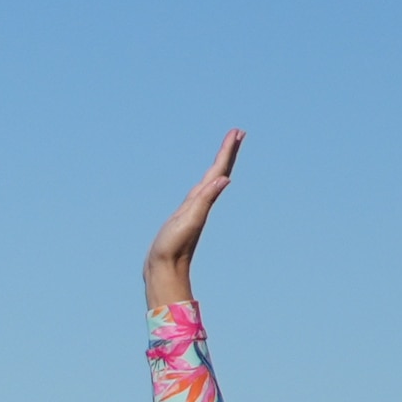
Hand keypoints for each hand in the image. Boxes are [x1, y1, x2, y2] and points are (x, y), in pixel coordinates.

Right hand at [146, 129, 242, 307]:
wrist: (164, 269)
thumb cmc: (174, 246)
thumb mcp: (190, 220)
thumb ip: (206, 199)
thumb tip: (225, 179)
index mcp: (204, 200)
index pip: (219, 170)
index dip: (227, 151)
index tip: (237, 132)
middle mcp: (202, 202)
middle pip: (219, 172)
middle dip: (227, 152)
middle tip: (237, 133)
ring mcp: (194, 209)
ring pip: (210, 180)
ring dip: (219, 164)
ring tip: (225, 151)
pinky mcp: (184, 216)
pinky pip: (199, 192)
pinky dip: (205, 182)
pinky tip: (205, 184)